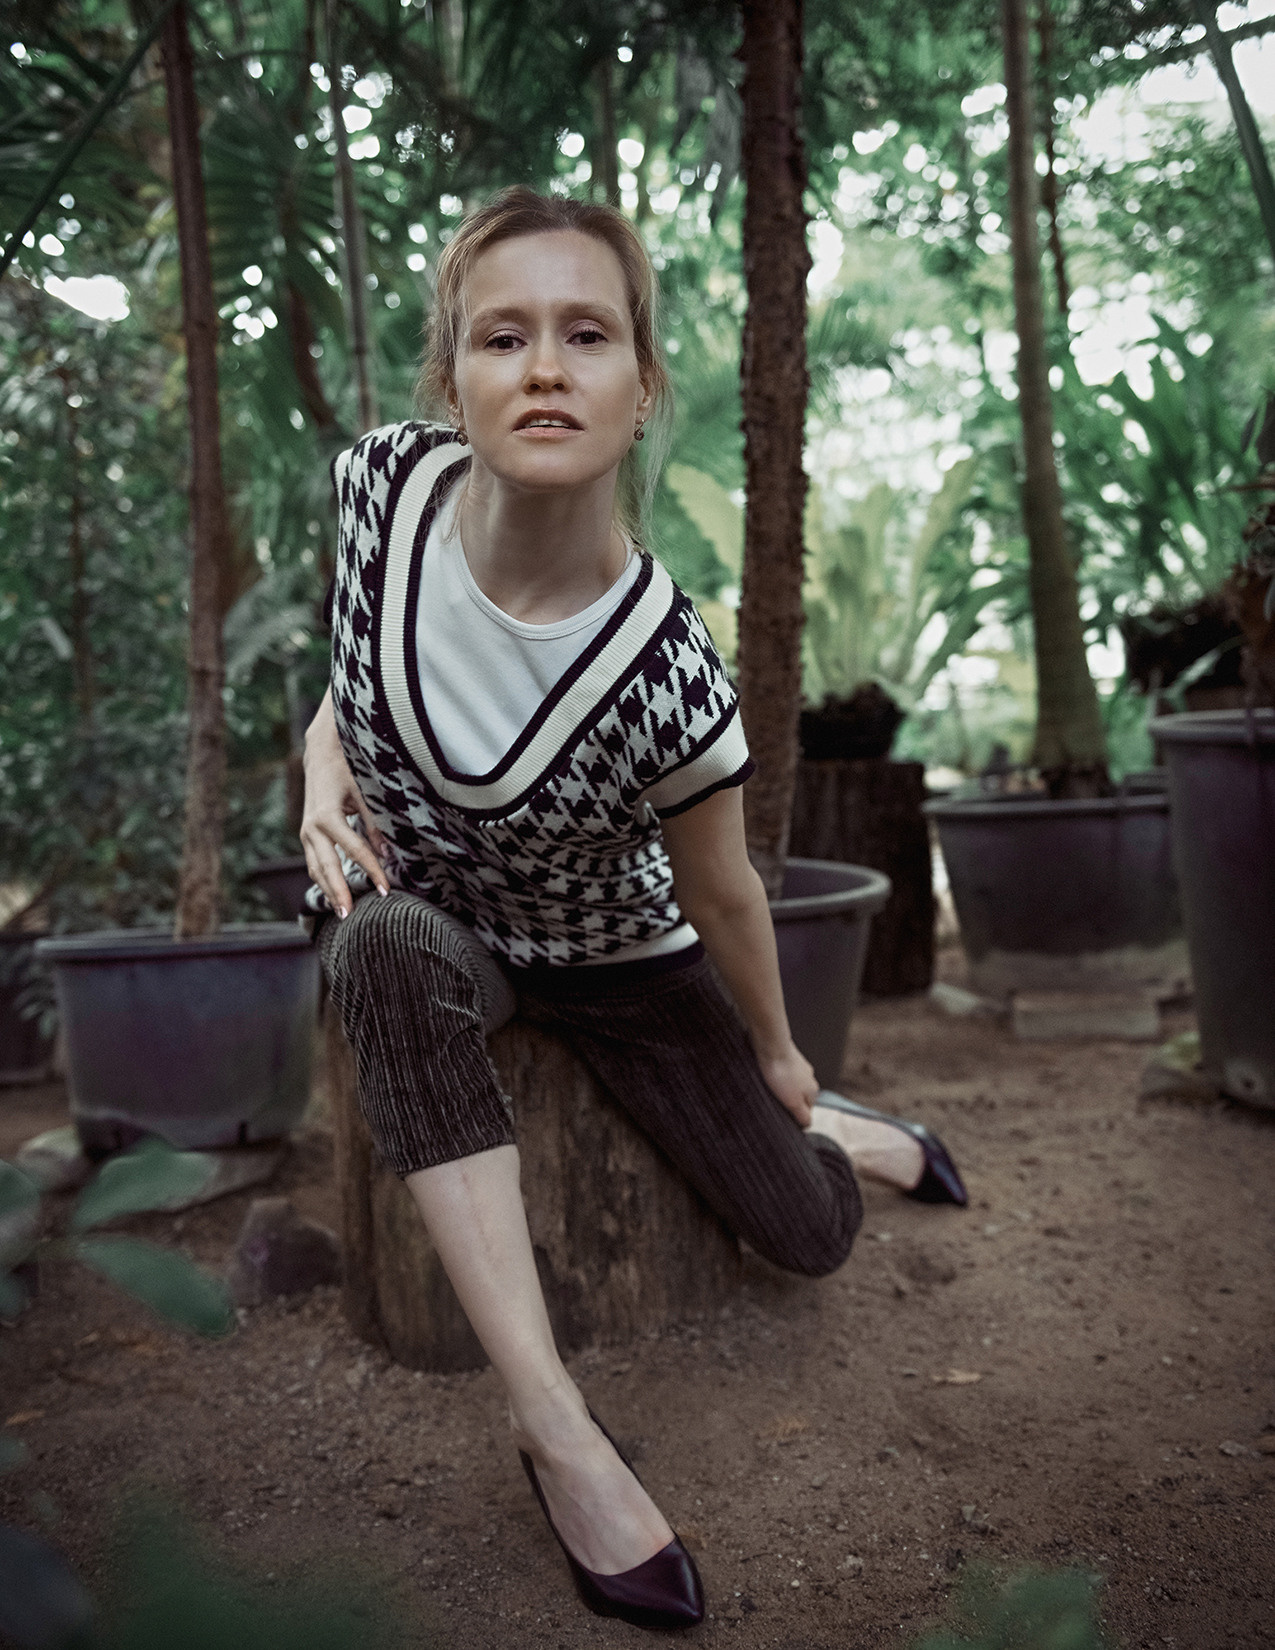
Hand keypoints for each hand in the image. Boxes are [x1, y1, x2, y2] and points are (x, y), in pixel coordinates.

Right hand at [300, 697, 389, 916]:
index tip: (385, 890)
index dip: (371, 871)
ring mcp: (306, 833)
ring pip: (316, 869)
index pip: (355, 851)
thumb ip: (375, 823)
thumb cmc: (346, 769)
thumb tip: (388, 854)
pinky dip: (324, 880)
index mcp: (327, 816)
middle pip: (327, 867)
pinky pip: (315, 863)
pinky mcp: (307, 835)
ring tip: (343, 913)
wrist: (321, 754)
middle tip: (351, 915)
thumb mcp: (365, 792)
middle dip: (340, 892)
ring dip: (328, 891)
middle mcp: (311, 827)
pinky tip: (335, 895)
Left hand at [755, 1041, 818, 1127]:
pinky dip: (777, 1077)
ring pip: (791, 1084)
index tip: (782, 1118)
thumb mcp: (793, 1102)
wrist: (772, 1045)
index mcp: (813, 1091)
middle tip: (774, 1104)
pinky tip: (768, 1077)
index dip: (795, 1117)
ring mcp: (799, 1066)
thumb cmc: (781, 1074)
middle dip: (788, 1103)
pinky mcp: (786, 1057)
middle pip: (800, 1097)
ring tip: (769, 1090)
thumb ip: (803, 1115)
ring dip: (781, 1089)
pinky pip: (782, 1072)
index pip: (807, 1112)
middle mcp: (809, 1078)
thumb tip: (808, 1126)